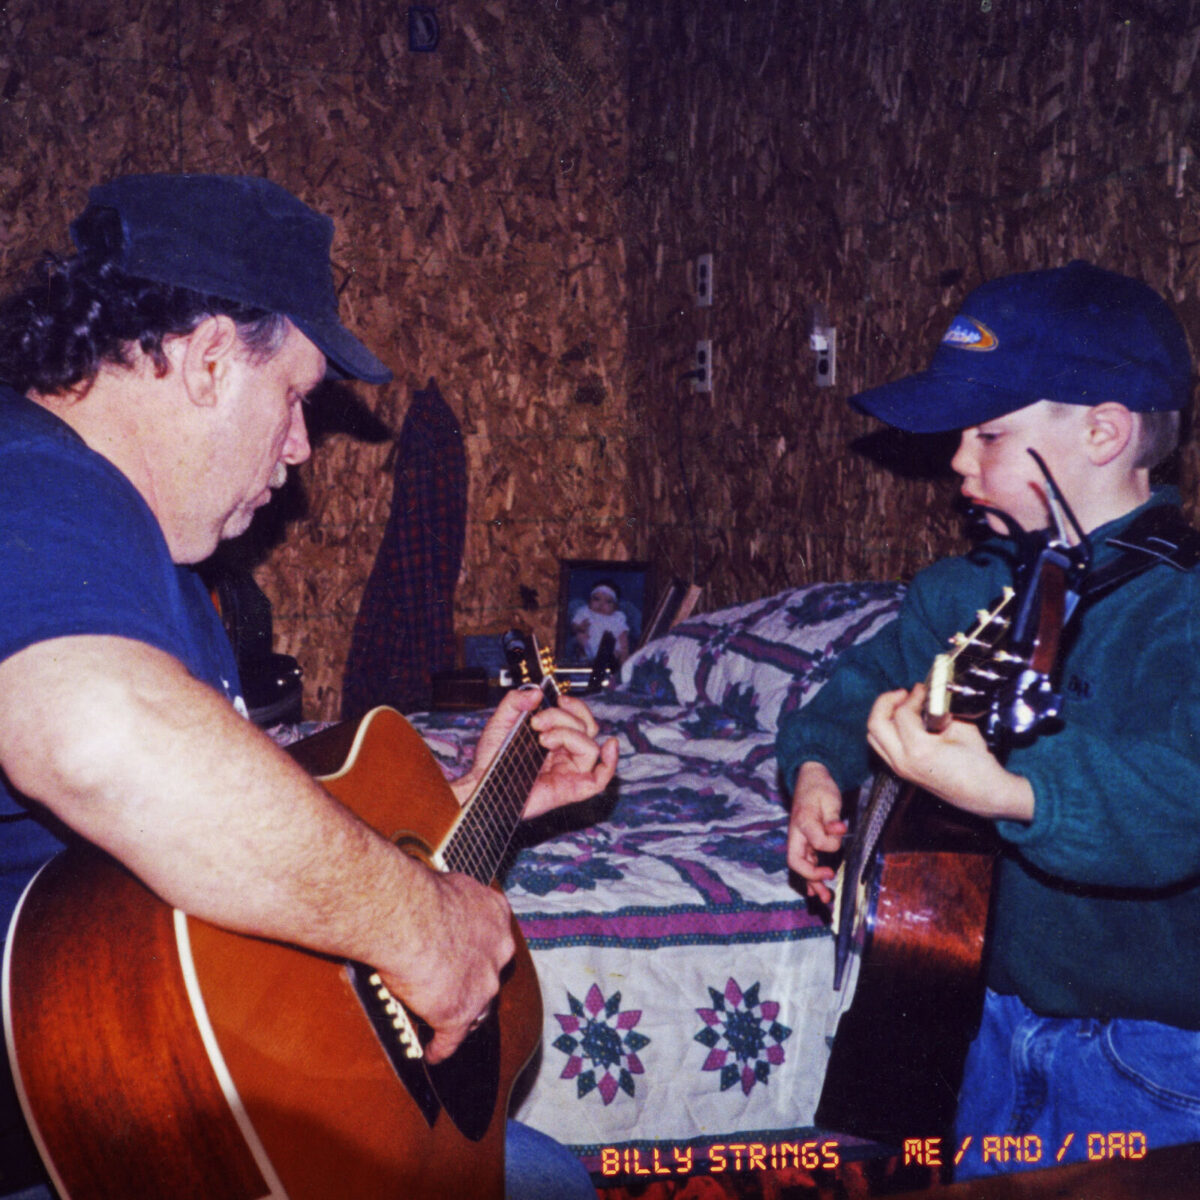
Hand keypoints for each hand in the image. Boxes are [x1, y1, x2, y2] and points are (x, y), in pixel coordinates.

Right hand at [378, 869, 515, 1063]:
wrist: (407, 916)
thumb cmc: (418, 893)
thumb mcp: (445, 883)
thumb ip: (447, 897)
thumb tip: (430, 890)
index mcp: (495, 913)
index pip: (492, 936)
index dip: (479, 946)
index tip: (467, 951)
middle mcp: (499, 949)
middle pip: (489, 972)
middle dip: (475, 979)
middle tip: (453, 983)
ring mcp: (483, 984)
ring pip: (476, 1006)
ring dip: (462, 1012)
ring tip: (445, 1021)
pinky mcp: (459, 1014)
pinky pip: (452, 1039)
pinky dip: (442, 1047)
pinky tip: (433, 1053)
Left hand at [452, 688, 618, 818]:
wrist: (481, 783)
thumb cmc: (490, 760)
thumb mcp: (500, 721)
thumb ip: (516, 701)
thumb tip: (537, 692)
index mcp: (554, 738)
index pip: (580, 719)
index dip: (575, 706)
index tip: (559, 699)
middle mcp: (565, 754)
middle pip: (586, 728)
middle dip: (563, 717)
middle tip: (538, 722)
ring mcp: (569, 771)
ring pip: (590, 746)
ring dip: (568, 735)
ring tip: (543, 740)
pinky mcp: (571, 789)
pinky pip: (600, 779)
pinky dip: (611, 763)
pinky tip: (609, 748)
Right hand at [787, 761, 845, 903]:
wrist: (810, 779)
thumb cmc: (820, 787)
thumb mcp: (830, 798)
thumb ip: (833, 816)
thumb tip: (837, 829)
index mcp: (803, 821)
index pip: (815, 841)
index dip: (830, 842)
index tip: (840, 833)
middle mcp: (797, 834)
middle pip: (796, 861)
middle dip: (811, 875)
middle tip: (828, 878)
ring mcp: (800, 840)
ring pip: (800, 867)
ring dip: (811, 883)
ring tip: (824, 898)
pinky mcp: (805, 843)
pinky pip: (806, 863)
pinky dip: (811, 878)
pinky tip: (816, 890)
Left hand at [866, 684, 1034, 821]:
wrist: (984, 795)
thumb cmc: (978, 763)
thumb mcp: (962, 728)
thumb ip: (941, 710)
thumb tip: (928, 696)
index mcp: (919, 750)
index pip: (902, 713)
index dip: (913, 696)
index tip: (923, 688)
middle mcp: (903, 761)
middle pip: (875, 724)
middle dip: (886, 702)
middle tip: (904, 694)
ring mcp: (900, 769)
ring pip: (873, 736)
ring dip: (884, 716)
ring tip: (903, 706)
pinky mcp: (902, 772)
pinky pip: (882, 747)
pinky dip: (887, 730)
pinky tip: (905, 723)